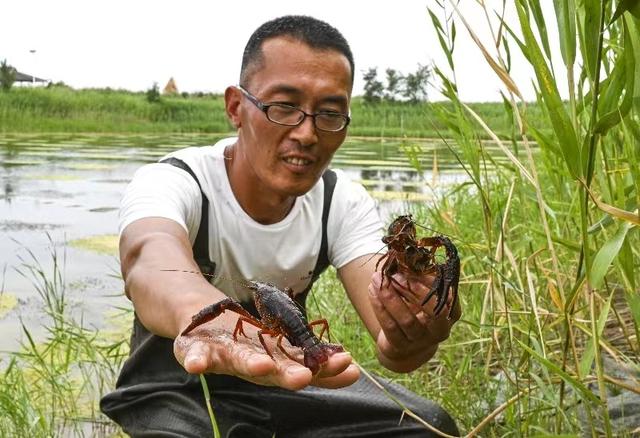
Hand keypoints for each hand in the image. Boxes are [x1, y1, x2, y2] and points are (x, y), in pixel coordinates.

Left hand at [173, 311, 358, 389]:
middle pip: (272, 371)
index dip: (324, 368)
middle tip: (304, 379)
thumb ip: (315, 364)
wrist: (206, 328)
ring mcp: (223, 358)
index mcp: (276, 364)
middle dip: (287, 375)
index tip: (348, 364)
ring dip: (250, 366)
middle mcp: (252, 365)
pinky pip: (194, 355)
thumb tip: (355, 371)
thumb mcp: (284, 350)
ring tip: (262, 367)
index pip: (303, 366)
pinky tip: (194, 366)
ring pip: (238, 363)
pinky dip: (194, 360)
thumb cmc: (251, 343)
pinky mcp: (196, 351)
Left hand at [368, 271, 460, 371]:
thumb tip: (407, 258)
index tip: (411, 267)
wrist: (406, 339)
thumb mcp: (424, 293)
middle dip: (411, 289)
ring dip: (390, 296)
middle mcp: (441, 330)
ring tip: (377, 278)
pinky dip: (379, 306)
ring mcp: (421, 341)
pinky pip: (389, 326)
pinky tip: (372, 290)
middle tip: (392, 272)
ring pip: (406, 320)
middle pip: (432, 312)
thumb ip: (421, 277)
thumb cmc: (418, 307)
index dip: (429, 282)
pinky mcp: (401, 347)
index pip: (446, 297)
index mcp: (452, 313)